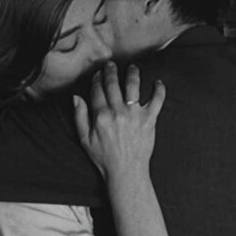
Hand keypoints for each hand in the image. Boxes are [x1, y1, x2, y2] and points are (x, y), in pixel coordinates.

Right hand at [74, 61, 165, 180]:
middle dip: (111, 71)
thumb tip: (76, 97)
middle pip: (113, 84)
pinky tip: (158, 82)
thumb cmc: (104, 157)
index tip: (97, 74)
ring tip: (132, 67)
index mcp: (101, 116)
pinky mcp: (149, 120)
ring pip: (134, 86)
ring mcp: (135, 115)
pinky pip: (157, 100)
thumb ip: (80, 116)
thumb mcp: (85, 139)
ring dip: (132, 73)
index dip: (96, 80)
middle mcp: (118, 112)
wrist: (126, 171)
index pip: (97, 90)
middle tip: (111, 64)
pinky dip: (159, 90)